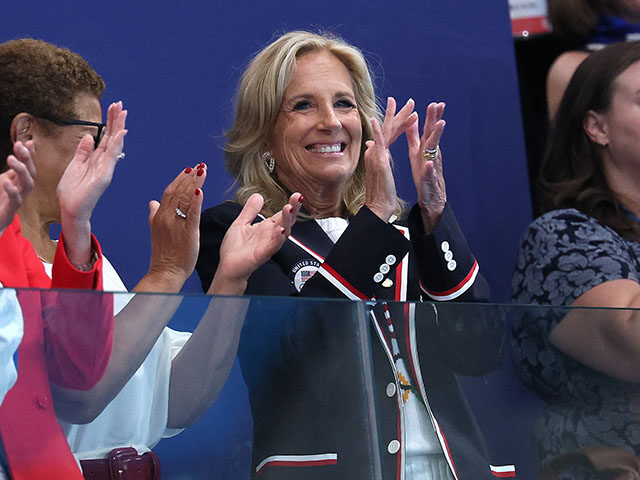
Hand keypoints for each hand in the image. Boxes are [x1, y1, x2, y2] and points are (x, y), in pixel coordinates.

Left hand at [0, 141, 35, 234]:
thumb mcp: (2, 182)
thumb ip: (9, 173)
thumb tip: (15, 157)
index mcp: (17, 182)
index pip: (27, 166)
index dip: (30, 155)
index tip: (29, 142)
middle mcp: (20, 190)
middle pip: (30, 173)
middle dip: (27, 159)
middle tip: (19, 146)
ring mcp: (16, 200)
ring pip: (27, 185)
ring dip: (22, 171)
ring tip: (12, 159)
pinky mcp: (9, 211)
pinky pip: (16, 200)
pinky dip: (13, 191)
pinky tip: (7, 182)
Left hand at [57, 101, 127, 225]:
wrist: (71, 208)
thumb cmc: (72, 191)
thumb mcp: (75, 165)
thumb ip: (83, 151)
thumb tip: (89, 137)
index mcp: (96, 159)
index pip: (105, 137)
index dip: (109, 122)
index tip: (112, 108)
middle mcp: (104, 161)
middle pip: (112, 137)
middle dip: (116, 120)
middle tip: (120, 104)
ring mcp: (106, 167)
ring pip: (115, 143)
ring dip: (119, 128)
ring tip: (122, 112)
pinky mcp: (105, 174)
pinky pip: (112, 156)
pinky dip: (116, 144)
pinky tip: (120, 133)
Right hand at [144, 163, 206, 291]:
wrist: (165, 272)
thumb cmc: (164, 254)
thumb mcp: (156, 231)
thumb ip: (154, 215)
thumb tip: (152, 202)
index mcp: (160, 216)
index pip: (169, 192)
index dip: (179, 179)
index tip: (189, 169)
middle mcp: (166, 217)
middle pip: (178, 191)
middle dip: (189, 177)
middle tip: (199, 165)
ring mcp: (176, 224)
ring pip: (185, 198)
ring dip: (194, 183)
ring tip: (202, 171)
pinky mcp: (188, 232)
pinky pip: (192, 214)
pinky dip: (196, 200)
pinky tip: (200, 190)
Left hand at [212, 192, 301, 294]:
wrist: (228, 266)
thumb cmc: (235, 249)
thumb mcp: (241, 223)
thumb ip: (250, 210)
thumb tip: (258, 195)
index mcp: (267, 228)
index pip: (282, 214)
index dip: (291, 204)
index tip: (296, 193)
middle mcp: (271, 235)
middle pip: (287, 221)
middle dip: (293, 209)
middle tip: (297, 197)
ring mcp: (268, 245)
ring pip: (283, 232)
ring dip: (287, 220)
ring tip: (289, 208)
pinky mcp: (262, 254)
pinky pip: (273, 246)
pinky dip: (278, 238)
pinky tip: (281, 230)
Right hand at [364, 97, 416, 221]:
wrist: (379, 204)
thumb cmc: (381, 192)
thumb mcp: (380, 170)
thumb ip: (377, 156)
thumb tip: (370, 145)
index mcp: (380, 154)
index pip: (390, 134)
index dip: (399, 122)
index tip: (408, 112)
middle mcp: (376, 152)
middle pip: (388, 129)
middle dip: (398, 114)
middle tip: (407, 101)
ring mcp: (376, 156)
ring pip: (386, 132)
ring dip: (395, 117)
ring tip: (407, 105)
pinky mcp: (378, 162)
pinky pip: (377, 144)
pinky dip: (377, 132)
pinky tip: (376, 121)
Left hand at [406, 101, 446, 233]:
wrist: (430, 196)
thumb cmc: (423, 172)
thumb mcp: (416, 151)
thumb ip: (413, 135)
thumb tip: (411, 118)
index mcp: (425, 147)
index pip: (429, 129)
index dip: (431, 116)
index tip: (434, 102)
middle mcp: (431, 154)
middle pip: (433, 134)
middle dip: (435, 120)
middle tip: (437, 105)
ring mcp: (431, 166)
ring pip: (435, 150)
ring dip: (437, 137)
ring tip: (439, 125)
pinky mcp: (428, 179)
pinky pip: (429, 173)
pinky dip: (430, 168)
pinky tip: (429, 163)